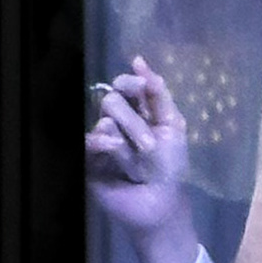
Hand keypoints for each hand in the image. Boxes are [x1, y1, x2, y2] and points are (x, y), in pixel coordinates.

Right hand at [85, 57, 202, 262]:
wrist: (160, 204)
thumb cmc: (170, 166)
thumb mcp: (173, 125)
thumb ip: (158, 93)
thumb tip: (137, 58)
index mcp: (138, 110)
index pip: (124, 83)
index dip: (131, 83)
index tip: (142, 90)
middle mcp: (116, 121)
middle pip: (111, 100)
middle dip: (134, 122)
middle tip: (149, 147)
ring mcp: (100, 140)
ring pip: (104, 121)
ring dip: (128, 141)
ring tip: (139, 165)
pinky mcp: (88, 159)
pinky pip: (88, 141)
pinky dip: (102, 145)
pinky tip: (114, 153)